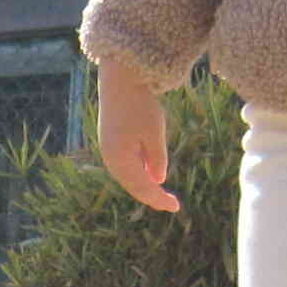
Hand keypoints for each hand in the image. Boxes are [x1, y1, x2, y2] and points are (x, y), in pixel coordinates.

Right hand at [93, 59, 181, 213]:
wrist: (121, 78)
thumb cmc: (140, 105)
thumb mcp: (154, 134)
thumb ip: (157, 159)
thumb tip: (158, 179)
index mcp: (120, 160)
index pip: (142, 188)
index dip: (159, 200)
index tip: (176, 207)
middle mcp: (111, 158)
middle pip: (133, 185)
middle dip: (152, 195)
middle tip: (171, 204)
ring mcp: (109, 149)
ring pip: (129, 175)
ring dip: (145, 184)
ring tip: (161, 192)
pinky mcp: (111, 139)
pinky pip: (126, 163)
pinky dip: (139, 171)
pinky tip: (151, 173)